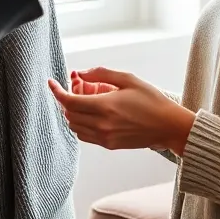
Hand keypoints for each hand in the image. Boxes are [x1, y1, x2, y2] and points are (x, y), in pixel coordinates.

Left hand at [49, 68, 195, 153]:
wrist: (168, 126)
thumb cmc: (151, 100)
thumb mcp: (128, 79)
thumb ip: (100, 74)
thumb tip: (79, 73)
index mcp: (105, 107)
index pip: (69, 102)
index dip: (56, 92)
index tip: (51, 83)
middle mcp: (102, 125)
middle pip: (69, 114)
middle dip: (66, 99)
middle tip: (77, 86)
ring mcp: (105, 138)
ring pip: (75, 126)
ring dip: (73, 112)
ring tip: (86, 98)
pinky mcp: (109, 145)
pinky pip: (85, 135)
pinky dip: (81, 123)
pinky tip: (93, 112)